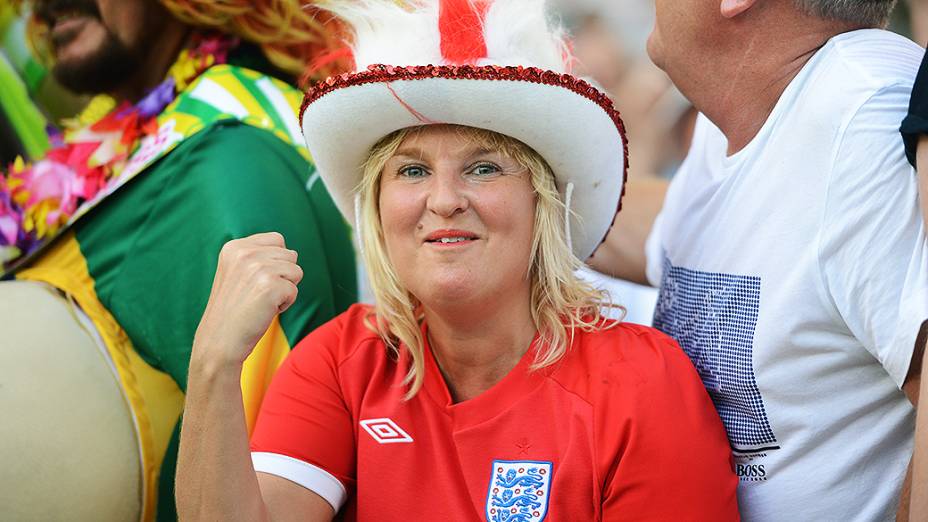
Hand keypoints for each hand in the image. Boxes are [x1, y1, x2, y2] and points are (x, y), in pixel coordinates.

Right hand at [193, 232, 303, 367]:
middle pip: (290, 255)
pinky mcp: (270, 286)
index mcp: (235, 246)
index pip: (277, 239)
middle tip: (257, 294)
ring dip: (285, 290)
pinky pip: (294, 291)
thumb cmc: (232, 310)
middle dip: (282, 276)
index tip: (255, 281)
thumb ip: (257, 257)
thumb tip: (292, 253)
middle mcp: (245, 253)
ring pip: (296, 272)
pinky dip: (285, 305)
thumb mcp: (235, 273)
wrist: (219, 341)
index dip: (275, 262)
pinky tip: (263, 311)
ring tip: (261, 302)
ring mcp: (258, 268)